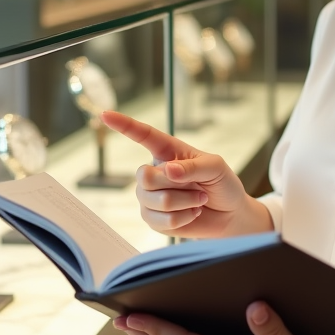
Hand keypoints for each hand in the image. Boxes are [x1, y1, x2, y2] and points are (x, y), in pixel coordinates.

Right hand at [100, 111, 271, 237]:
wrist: (229, 214)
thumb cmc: (222, 183)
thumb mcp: (215, 167)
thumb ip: (193, 167)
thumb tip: (168, 171)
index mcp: (168, 152)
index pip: (143, 135)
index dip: (124, 125)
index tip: (105, 114)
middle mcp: (155, 172)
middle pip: (144, 176)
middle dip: (175, 185)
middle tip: (199, 188)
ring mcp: (150, 197)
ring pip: (154, 200)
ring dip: (185, 202)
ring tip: (199, 200)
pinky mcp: (153, 219)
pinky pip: (160, 220)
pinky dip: (183, 218)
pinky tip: (192, 214)